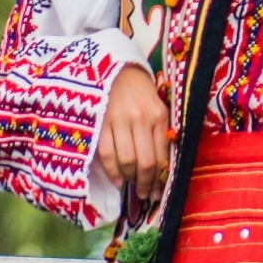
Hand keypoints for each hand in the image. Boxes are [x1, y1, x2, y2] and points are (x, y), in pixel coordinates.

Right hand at [96, 64, 170, 200]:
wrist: (115, 68)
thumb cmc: (140, 91)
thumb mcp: (158, 107)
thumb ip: (161, 132)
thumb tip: (162, 167)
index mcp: (159, 115)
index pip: (162, 156)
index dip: (160, 179)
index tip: (159, 191)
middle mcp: (140, 118)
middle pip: (145, 162)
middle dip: (145, 183)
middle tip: (145, 194)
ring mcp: (119, 120)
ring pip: (126, 161)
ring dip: (129, 179)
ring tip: (132, 186)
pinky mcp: (100, 122)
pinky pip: (106, 154)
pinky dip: (112, 171)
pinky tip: (117, 179)